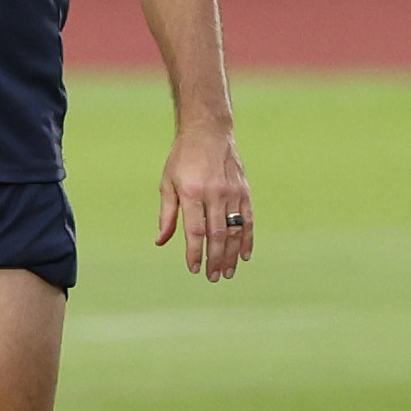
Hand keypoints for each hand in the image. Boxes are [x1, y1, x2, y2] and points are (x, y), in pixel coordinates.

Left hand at [154, 125, 251, 280]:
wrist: (208, 133)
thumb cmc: (182, 159)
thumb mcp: (167, 183)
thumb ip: (167, 214)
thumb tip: (161, 241)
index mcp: (192, 193)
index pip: (195, 230)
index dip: (195, 252)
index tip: (193, 268)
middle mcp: (214, 194)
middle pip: (217, 234)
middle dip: (214, 259)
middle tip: (212, 277)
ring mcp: (232, 193)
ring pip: (235, 230)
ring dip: (231, 254)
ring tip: (227, 272)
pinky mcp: (244, 191)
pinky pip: (248, 220)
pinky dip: (247, 239)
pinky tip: (244, 255)